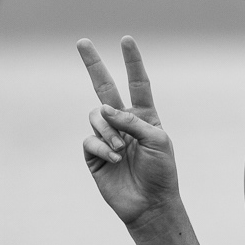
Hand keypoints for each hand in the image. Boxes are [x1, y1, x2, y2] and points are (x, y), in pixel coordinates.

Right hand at [76, 36, 177, 228]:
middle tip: (82, 42)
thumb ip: (132, 120)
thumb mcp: (156, 140)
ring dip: (109, 131)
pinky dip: (102, 147)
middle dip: (93, 64)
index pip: (138, 83)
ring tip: (121, 150)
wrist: (150, 204)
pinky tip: (114, 160)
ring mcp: (107, 137)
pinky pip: (90, 139)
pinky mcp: (94, 154)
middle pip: (105, 88)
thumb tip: (104, 109)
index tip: (126, 40)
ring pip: (97, 116)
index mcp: (144, 116)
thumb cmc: (161, 172)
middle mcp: (123, 123)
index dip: (132, 62)